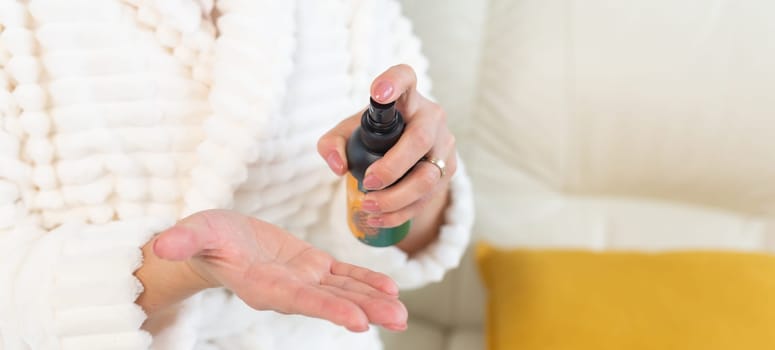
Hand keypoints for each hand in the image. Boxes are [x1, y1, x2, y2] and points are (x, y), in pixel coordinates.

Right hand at [148, 209, 407, 331]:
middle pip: (331, 301)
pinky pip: (342, 274)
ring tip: (403, 313)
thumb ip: (183, 239)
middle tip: (400, 319)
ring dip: (373, 299)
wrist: (215, 241)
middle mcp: (288, 288)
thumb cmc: (202, 239)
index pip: (300, 300)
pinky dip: (365, 279)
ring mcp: (302, 278)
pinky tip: (389, 287)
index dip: (329, 310)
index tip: (359, 322)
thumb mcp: (193, 232)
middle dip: (365, 309)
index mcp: (263, 285)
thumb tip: (161, 245)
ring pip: (343, 290)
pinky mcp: (311, 265)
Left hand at [318, 64, 456, 241]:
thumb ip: (332, 144)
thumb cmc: (375, 137)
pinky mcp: (450, 171)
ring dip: (395, 197)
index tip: (377, 93)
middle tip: (365, 182)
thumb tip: (338, 166)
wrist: (410, 155)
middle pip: (419, 140)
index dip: (393, 82)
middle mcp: (431, 117)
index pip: (405, 78)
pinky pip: (428, 197)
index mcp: (406, 98)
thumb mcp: (349, 134)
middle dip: (391, 167)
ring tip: (368, 206)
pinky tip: (378, 218)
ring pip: (428, 176)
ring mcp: (445, 145)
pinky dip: (400, 213)